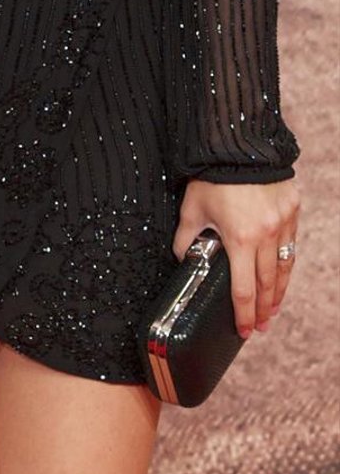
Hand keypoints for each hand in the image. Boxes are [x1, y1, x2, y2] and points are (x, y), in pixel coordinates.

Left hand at [173, 179, 299, 338]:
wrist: (238, 142)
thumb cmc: (211, 175)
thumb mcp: (192, 208)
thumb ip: (186, 238)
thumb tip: (183, 259)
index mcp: (239, 239)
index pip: (244, 290)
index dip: (244, 315)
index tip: (244, 331)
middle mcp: (265, 235)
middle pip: (267, 285)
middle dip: (263, 310)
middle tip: (260, 326)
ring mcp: (283, 223)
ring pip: (284, 267)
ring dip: (278, 292)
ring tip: (273, 308)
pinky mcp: (292, 210)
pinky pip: (291, 244)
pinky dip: (285, 263)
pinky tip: (281, 272)